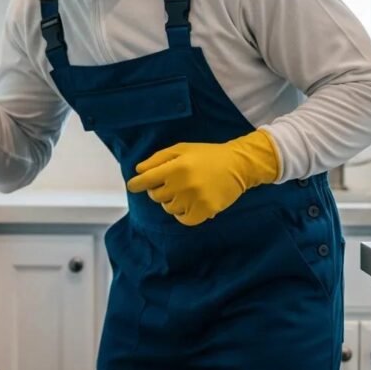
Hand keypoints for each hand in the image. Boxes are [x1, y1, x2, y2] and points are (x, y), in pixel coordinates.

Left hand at [126, 130, 279, 225]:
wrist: (238, 164)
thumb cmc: (206, 155)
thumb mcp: (181, 149)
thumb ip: (157, 159)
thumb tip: (138, 171)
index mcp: (176, 166)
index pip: (147, 180)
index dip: (136, 184)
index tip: (133, 186)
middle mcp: (183, 184)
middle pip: (156, 196)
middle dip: (159, 190)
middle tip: (172, 183)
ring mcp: (195, 199)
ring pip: (169, 209)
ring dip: (172, 202)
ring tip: (185, 191)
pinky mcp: (206, 210)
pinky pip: (184, 220)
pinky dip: (183, 215)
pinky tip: (188, 205)